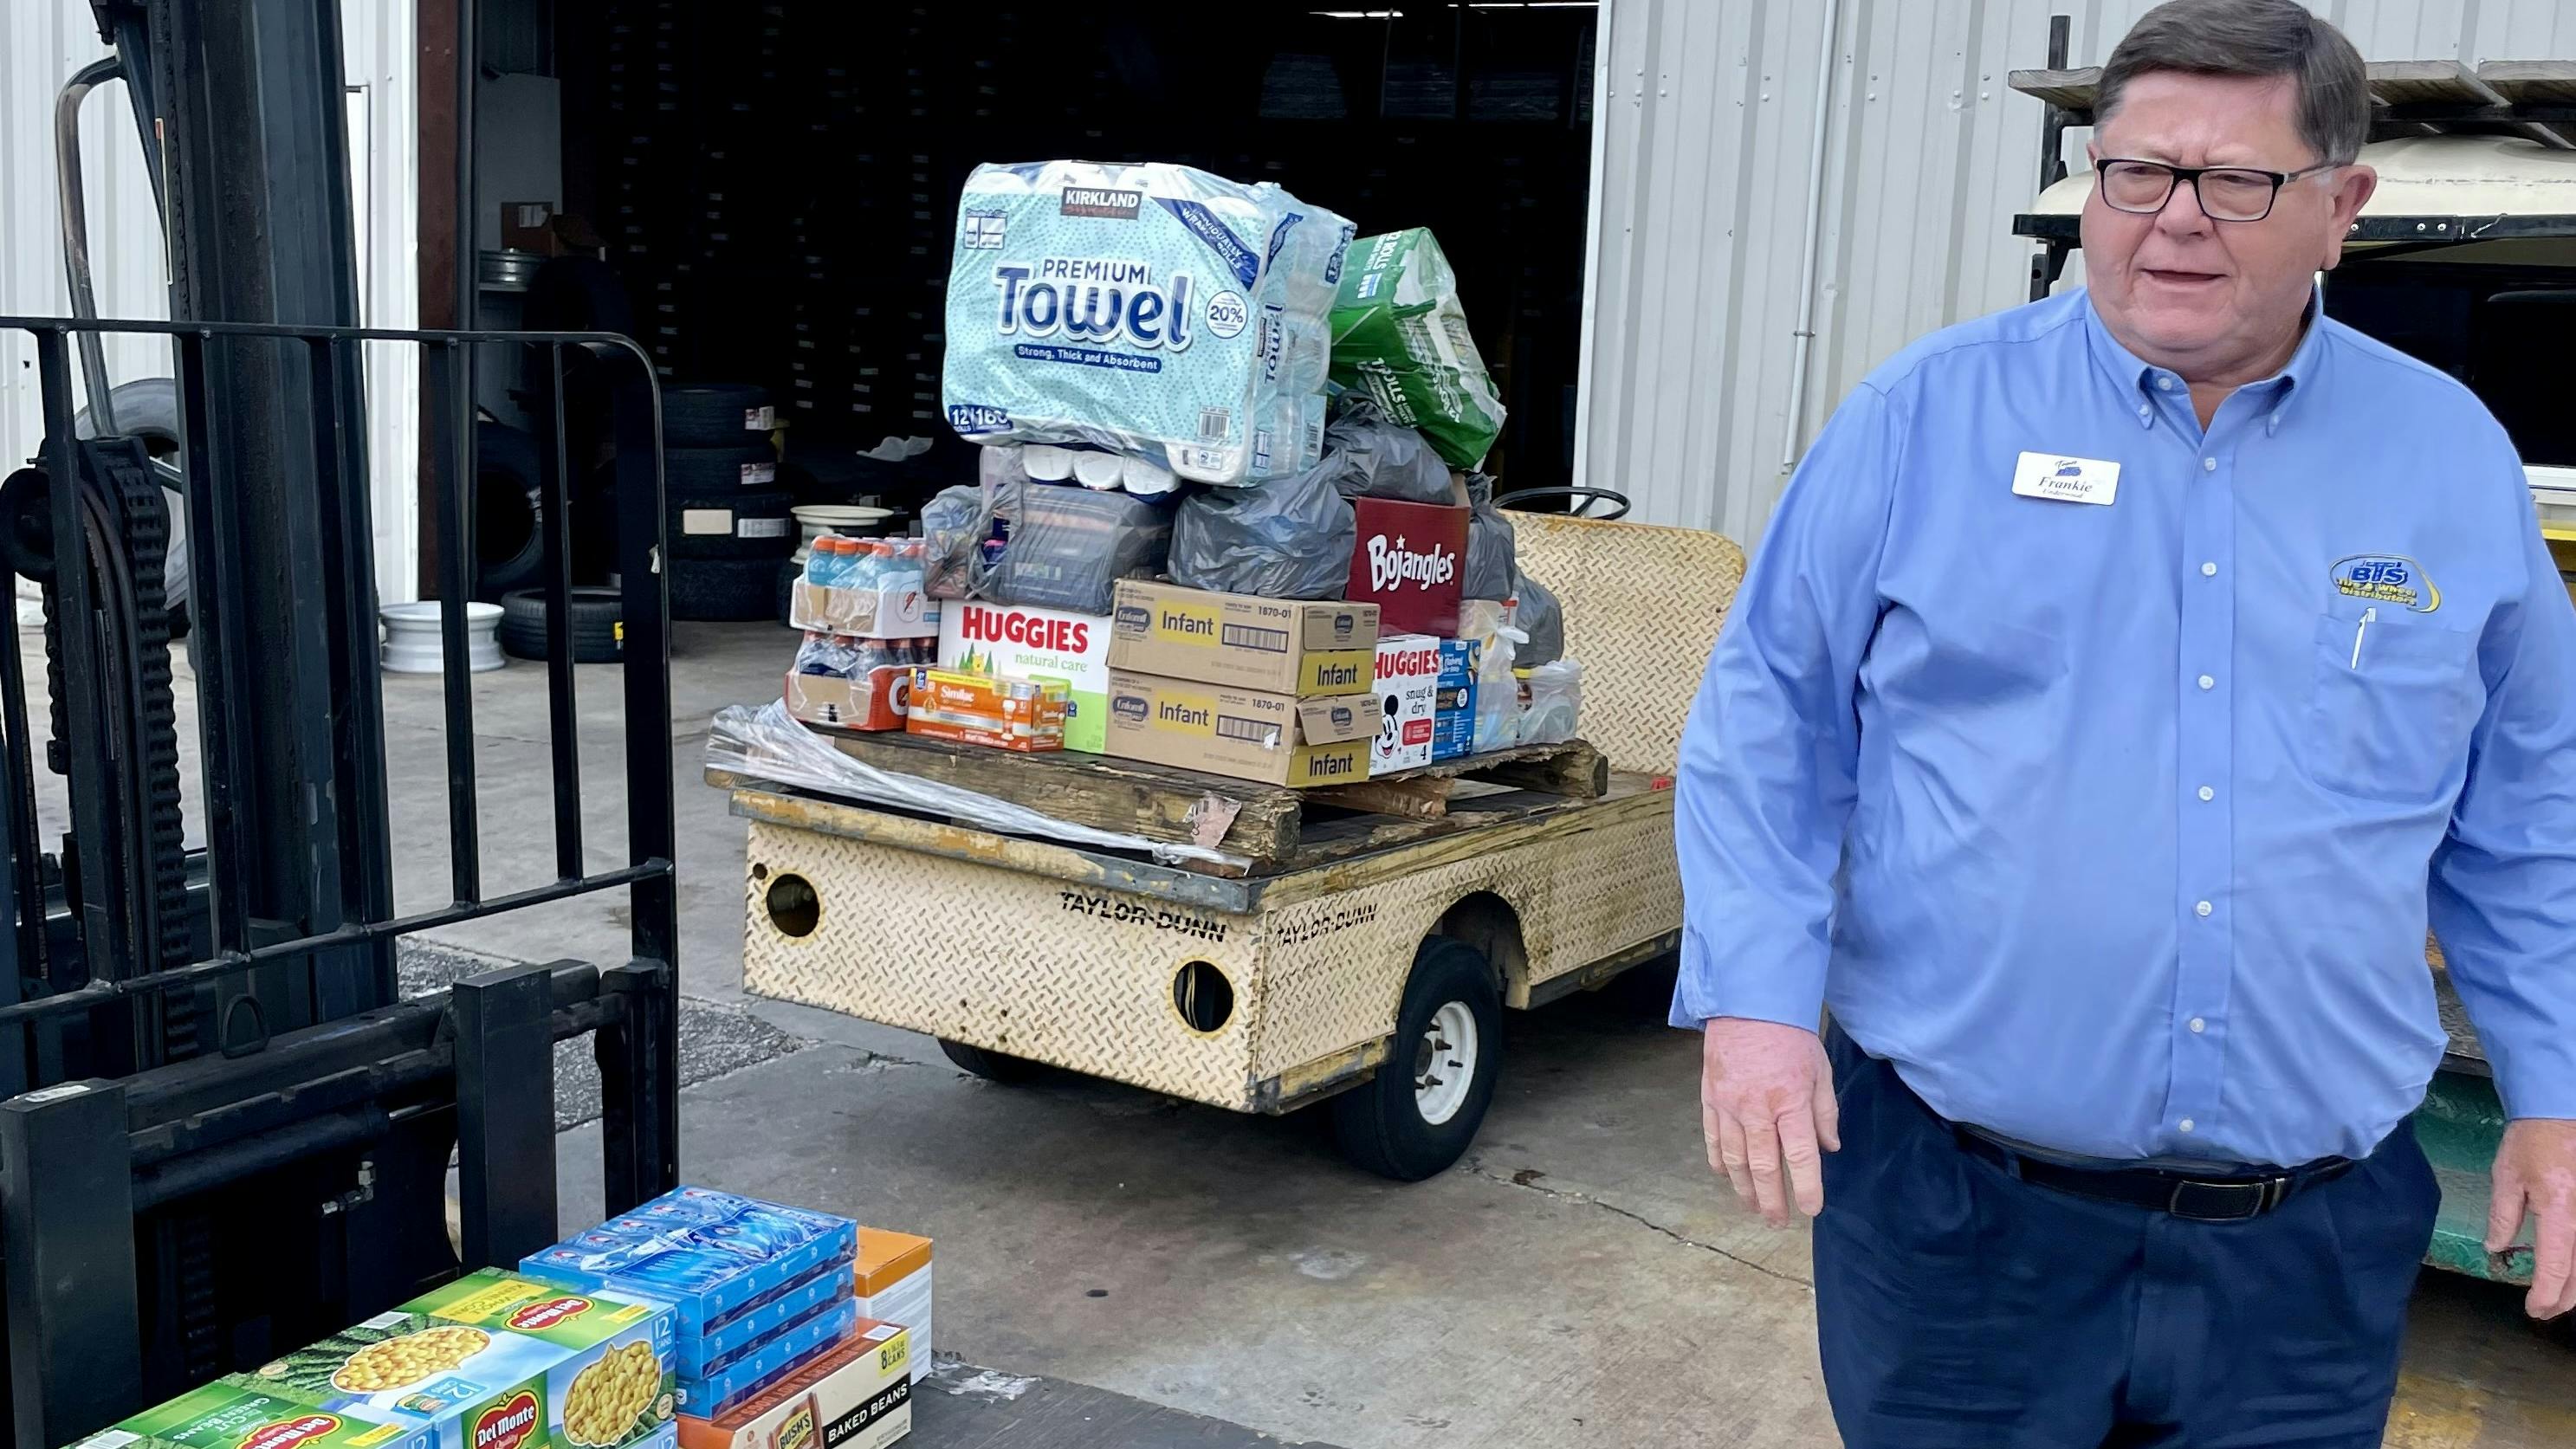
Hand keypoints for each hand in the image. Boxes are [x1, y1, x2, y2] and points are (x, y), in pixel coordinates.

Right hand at [1699, 1017, 1839, 1225]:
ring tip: (1754, 1207)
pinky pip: (1712, 1139)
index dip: (1806, 1186)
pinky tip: (1726, 1177)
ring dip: (1744, 1188)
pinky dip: (1719, 1162)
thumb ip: (1825, 1112)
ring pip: (1735, 1159)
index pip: (1800, 1154)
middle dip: (1772, 1199)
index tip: (1811, 1209)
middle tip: (1778, 1222)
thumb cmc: (1790, 1036)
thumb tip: (1829, 1148)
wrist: (1747, 1004)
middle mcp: (1757, 1108)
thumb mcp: (1821, 1070)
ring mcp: (1729, 1105)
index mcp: (1791, 1101)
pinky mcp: (1710, 1098)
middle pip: (1763, 1166)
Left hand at [2489, 1118, 2575, 1319]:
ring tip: (2558, 1298)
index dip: (2546, 1295)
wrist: (2561, 1109)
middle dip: (2564, 1299)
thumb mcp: (2506, 1177)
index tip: (2534, 1309)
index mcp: (2562, 1213)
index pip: (2556, 1268)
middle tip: (2544, 1311)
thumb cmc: (2531, 1141)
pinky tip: (2570, 1270)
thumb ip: (2503, 1217)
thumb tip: (2496, 1249)